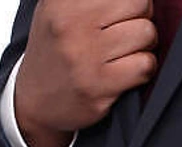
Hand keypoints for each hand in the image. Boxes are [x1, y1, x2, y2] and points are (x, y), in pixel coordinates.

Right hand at [14, 0, 157, 146]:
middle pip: (139, 4)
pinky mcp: (98, 87)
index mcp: (62, 2)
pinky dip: (145, 69)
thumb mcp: (58, 10)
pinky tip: (129, 73)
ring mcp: (84, 58)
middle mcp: (71, 26)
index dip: (132, 2)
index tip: (124, 15)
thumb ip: (89, 0)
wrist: (35, 101)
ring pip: (146, 33)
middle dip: (142, 20)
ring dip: (145, 46)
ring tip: (128, 54)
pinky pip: (144, 65)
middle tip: (129, 35)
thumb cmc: (55, 54)